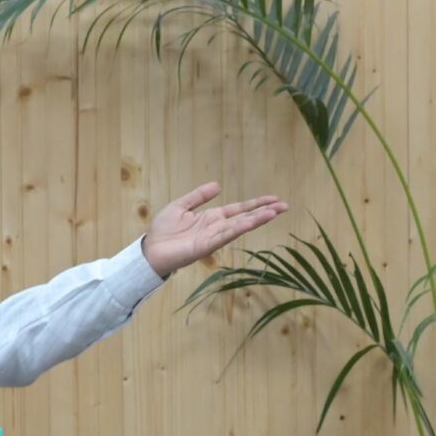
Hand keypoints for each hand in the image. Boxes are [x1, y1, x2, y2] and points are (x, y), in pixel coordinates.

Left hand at [141, 183, 289, 277]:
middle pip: (245, 217)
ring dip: (257, 220)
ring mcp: (213, 238)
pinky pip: (224, 236)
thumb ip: (198, 196)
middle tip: (285, 205)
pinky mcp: (206, 247)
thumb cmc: (163, 231)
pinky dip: (238, 229)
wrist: (150, 250)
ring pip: (240, 226)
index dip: (256, 204)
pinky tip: (250, 223)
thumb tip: (218, 185)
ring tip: (275, 212)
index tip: (274, 199)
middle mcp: (217, 228)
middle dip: (264, 212)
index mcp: (212, 218)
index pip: (239, 209)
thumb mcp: (180, 206)